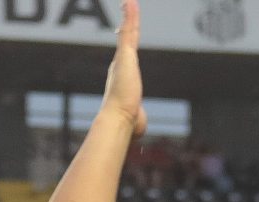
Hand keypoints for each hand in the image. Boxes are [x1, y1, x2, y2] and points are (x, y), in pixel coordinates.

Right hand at [101, 0, 148, 137]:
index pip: (126, 56)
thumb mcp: (135, 120)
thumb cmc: (127, 124)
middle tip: (127, 8)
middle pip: (126, 39)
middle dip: (126, 23)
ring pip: (127, 31)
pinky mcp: (126, 54)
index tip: (123, 35)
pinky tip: (130, 1)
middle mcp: (120, 65)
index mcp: (121, 77)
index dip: (125, 43)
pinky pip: (129, 29)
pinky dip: (130, 15)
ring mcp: (122, 58)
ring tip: (130, 0)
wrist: (120, 119)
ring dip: (129, 14)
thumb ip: (138, 121)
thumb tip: (138, 131)